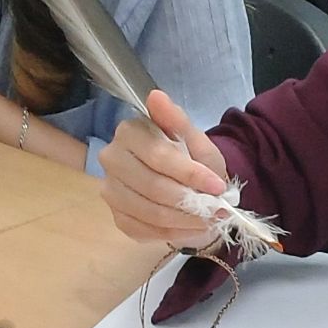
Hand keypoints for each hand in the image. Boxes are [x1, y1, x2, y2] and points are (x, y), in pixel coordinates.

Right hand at [103, 89, 233, 244]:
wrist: (185, 187)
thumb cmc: (191, 160)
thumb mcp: (194, 139)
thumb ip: (177, 120)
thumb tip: (155, 95)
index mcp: (129, 133)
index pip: (158, 156)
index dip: (190, 174)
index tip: (217, 186)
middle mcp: (112, 160)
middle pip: (152, 187)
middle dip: (189, 202)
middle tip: (216, 210)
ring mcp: (110, 190)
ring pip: (149, 212)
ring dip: (184, 220)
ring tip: (208, 220)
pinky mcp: (116, 217)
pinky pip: (144, 230)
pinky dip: (172, 232)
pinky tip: (190, 227)